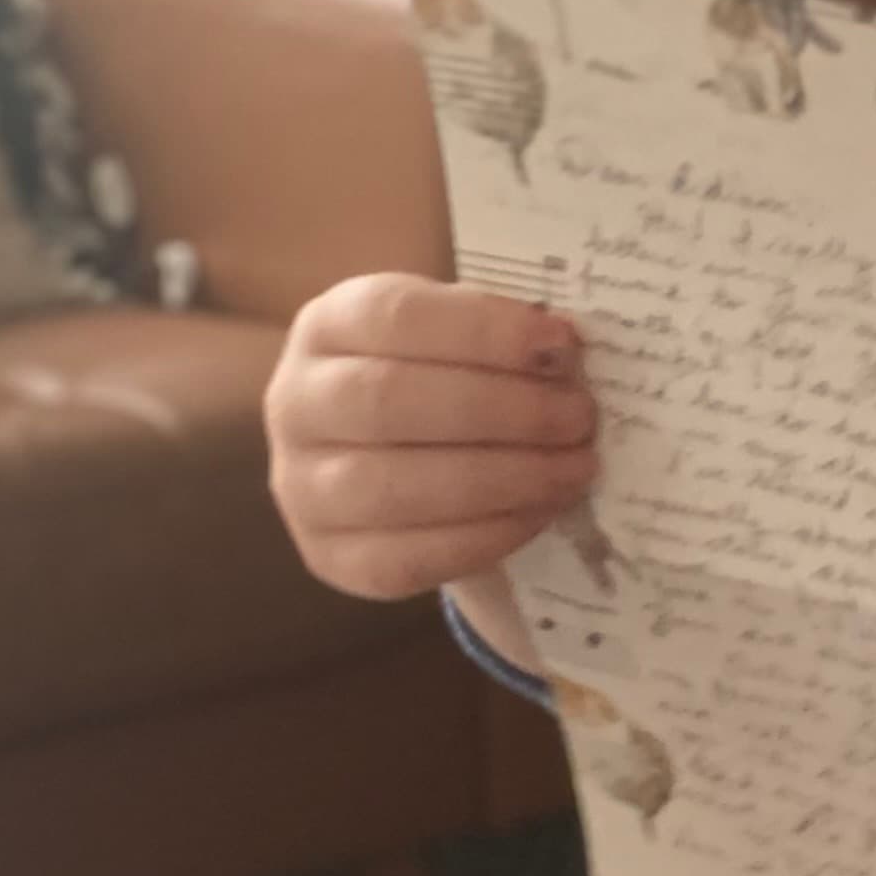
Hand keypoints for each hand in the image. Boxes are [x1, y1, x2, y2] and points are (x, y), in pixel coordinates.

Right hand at [265, 275, 594, 606]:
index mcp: (327, 326)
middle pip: (389, 401)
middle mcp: (295, 403)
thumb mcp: (455, 339)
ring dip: (505, 478)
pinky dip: (488, 534)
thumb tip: (563, 348)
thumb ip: (499, 336)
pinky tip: (541, 511)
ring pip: (397, 486)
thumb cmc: (437, 381)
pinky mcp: (331, 558)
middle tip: (580, 417)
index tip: (561, 345)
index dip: (483, 331)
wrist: (394, 462)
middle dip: (502, 410)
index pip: (395, 317)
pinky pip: (410, 557)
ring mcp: (302, 488)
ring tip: (574, 468)